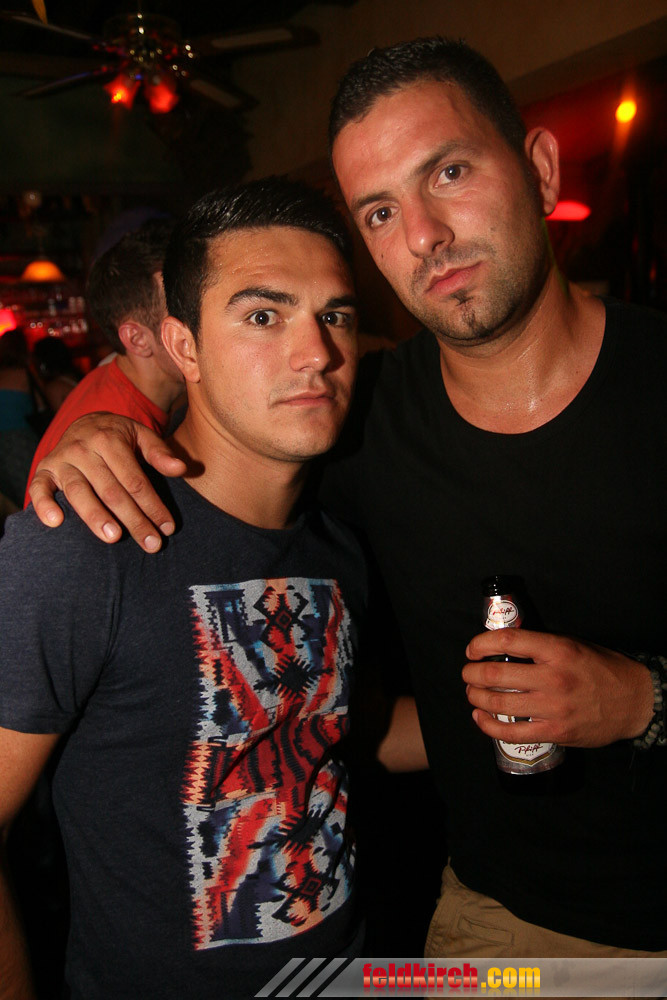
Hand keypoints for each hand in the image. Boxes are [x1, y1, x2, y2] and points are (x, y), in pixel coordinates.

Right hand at [28, 413, 186, 552]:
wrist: (86, 422)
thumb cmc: (119, 436)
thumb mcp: (141, 436)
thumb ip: (160, 453)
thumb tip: (181, 469)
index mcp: (109, 440)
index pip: (135, 480)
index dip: (152, 505)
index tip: (167, 528)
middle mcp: (83, 449)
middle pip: (111, 491)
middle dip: (133, 520)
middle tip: (150, 544)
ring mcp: (61, 460)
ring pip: (78, 492)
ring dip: (95, 517)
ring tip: (114, 538)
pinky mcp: (44, 470)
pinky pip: (39, 488)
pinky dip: (43, 505)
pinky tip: (55, 523)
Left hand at [462, 629, 654, 747]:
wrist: (634, 701)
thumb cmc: (602, 668)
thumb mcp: (574, 644)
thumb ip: (541, 645)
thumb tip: (502, 646)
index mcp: (558, 650)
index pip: (508, 640)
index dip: (481, 643)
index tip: (472, 649)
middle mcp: (554, 678)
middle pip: (496, 675)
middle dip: (472, 673)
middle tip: (468, 673)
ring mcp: (554, 708)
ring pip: (499, 704)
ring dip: (476, 697)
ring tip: (472, 693)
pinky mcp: (555, 732)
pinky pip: (512, 733)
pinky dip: (489, 726)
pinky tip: (480, 718)